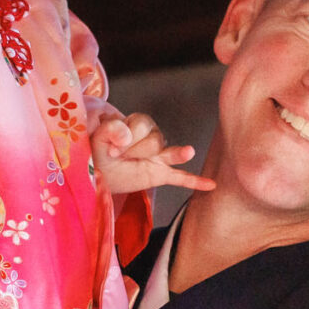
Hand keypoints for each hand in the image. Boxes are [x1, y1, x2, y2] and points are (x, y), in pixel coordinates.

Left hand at [91, 113, 213, 196]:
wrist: (97, 172)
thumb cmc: (98, 150)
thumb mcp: (97, 137)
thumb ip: (109, 129)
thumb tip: (126, 136)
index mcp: (137, 123)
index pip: (141, 125)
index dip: (126, 137)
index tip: (110, 148)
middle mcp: (152, 137)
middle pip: (156, 140)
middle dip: (136, 150)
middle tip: (118, 157)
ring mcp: (158, 157)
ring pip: (170, 153)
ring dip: (176, 154)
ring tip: (188, 152)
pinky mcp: (160, 174)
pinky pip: (181, 177)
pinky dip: (195, 181)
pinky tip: (210, 184)